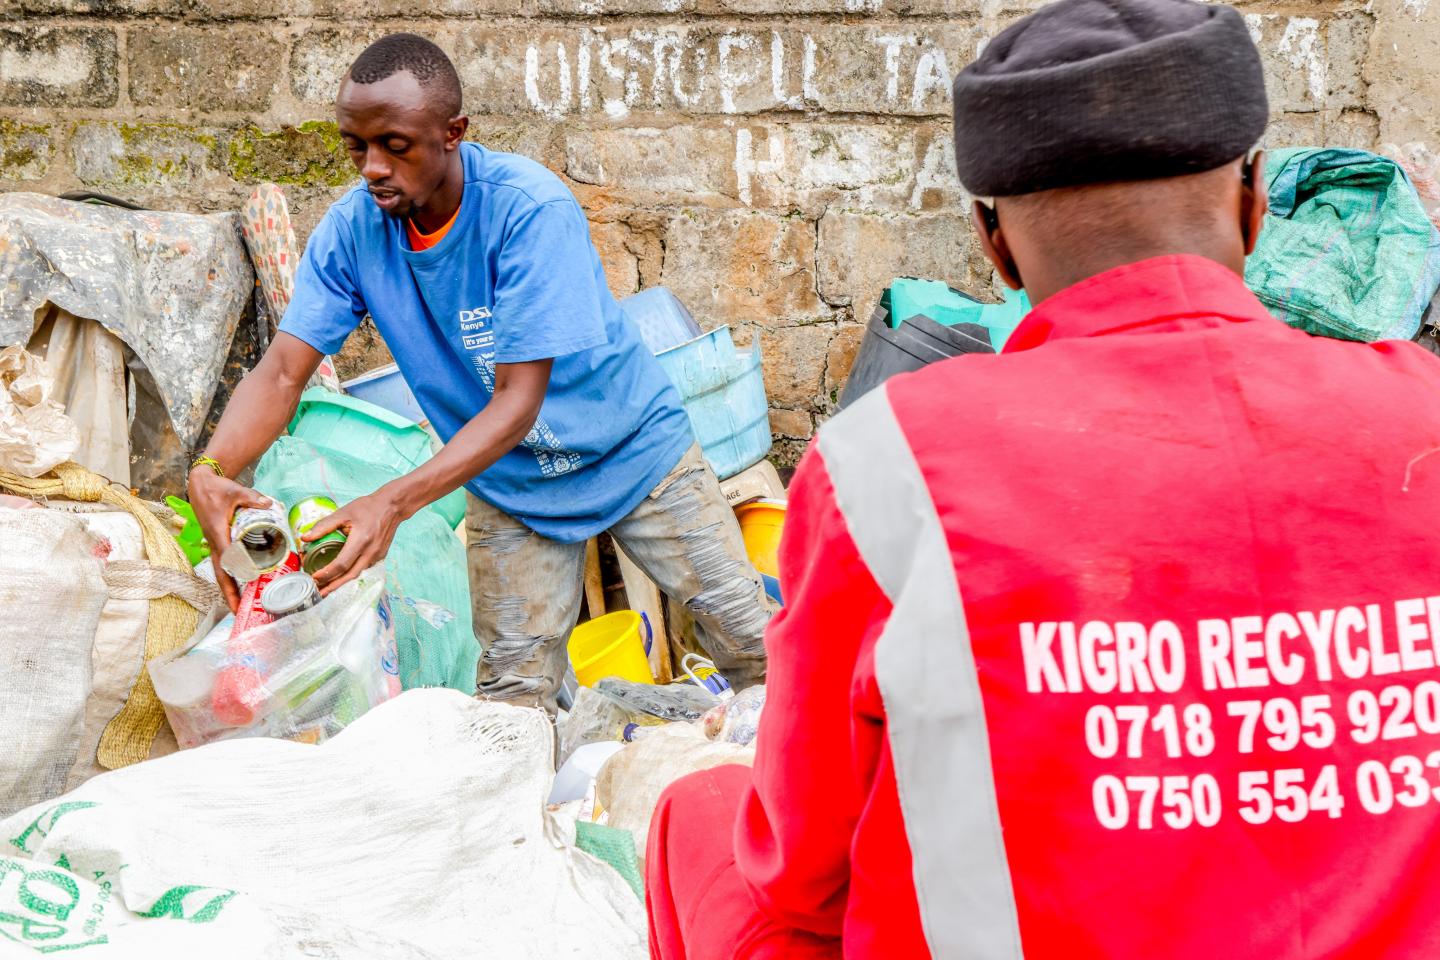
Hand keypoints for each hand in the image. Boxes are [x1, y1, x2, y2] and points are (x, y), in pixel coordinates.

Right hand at [187, 467, 268, 612]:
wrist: (201, 484)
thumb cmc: (217, 489)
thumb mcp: (235, 491)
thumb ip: (252, 497)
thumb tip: (268, 503)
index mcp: (218, 533)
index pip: (227, 557)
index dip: (235, 573)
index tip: (244, 587)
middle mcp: (215, 543)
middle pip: (222, 574)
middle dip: (229, 594)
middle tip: (240, 612)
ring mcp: (215, 545)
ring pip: (222, 572)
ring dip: (230, 590)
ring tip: (241, 608)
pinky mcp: (218, 544)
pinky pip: (224, 565)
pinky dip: (231, 578)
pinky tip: (243, 587)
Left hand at [303, 486, 408, 595]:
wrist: (392, 507)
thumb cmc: (368, 508)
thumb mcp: (343, 513)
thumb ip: (324, 525)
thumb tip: (305, 538)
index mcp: (361, 540)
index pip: (342, 564)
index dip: (327, 573)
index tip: (314, 577)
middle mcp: (371, 551)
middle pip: (349, 575)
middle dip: (333, 586)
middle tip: (318, 593)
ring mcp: (377, 555)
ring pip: (357, 574)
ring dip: (341, 582)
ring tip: (326, 587)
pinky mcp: (380, 556)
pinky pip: (363, 568)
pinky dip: (350, 574)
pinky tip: (341, 574)